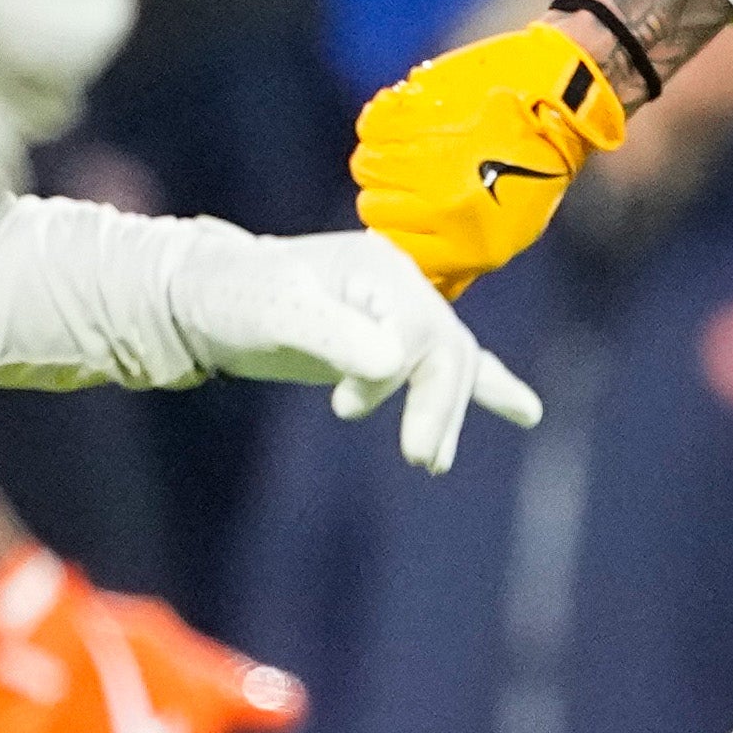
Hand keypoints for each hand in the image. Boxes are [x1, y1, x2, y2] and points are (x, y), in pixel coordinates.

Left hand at [180, 226, 546, 471]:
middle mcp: (400, 288)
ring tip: (431, 462)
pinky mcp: (391, 345)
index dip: (394, 377)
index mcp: (380, 270)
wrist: (205, 296)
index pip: (420, 332)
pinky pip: (450, 366)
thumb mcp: (275, 313)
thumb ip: (331, 332)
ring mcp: (399, 315)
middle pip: (449, 352)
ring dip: (448, 414)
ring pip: (452, 366)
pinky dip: (489, 388)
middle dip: (439, 408)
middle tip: (420, 461)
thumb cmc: (234, 296)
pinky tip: (527, 412)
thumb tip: (392, 361)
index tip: (344, 407)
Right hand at [349, 20, 631, 288]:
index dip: (389, 225)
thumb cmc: (536, 171)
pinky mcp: (428, 115)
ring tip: (407, 139)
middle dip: (383, 188)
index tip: (397, 207)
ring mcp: (435, 159)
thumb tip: (426, 283)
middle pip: (372, 206)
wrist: (563, 105)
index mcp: (468, 245)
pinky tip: (401, 111)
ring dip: (380, 150)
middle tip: (404, 169)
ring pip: (368, 164)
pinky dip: (382, 116)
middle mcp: (447, 207)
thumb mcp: (506, 234)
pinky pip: (374, 124)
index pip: (390, 246)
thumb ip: (459, 261)